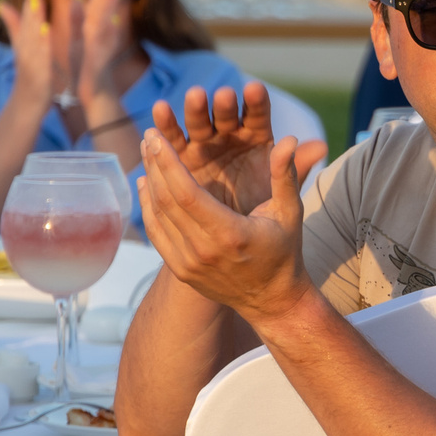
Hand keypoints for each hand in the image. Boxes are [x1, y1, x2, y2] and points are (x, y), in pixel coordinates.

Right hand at [0, 0, 66, 109]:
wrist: (25, 109)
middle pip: (28, 27)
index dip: (29, 4)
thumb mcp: (23, 54)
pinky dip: (42, 45)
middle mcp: (25, 53)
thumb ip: (16, 29)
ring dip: (35, 22)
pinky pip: (40, 59)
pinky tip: (46, 32)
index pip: (26, 22)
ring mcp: (30, 65)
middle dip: (31, 7)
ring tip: (38, 4)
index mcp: (25, 47)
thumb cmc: (28, 80)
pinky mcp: (38, 77)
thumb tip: (1, 6)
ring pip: (32, 40)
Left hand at [76, 0, 130, 107]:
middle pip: (104, 15)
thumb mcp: (79, 40)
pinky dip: (105, 38)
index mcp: (93, 32)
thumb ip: (77, 20)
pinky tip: (111, 26)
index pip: (99, 9)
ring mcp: (101, 52)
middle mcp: (101, 40)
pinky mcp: (98, 65)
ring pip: (104, 28)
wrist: (94, 95)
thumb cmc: (87, 69)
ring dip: (109, 12)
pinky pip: (101, 49)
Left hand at [139, 123, 322, 325]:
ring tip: (146, 153)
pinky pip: (156, 233)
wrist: (273, 300)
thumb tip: (289, 139)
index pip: (187, 193)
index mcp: (230, 233)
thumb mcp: (290, 212)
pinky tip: (146, 182)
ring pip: (157, 216)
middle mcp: (204, 251)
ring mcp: (189, 264)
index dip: (168, 163)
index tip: (156, 136)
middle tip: (148, 136)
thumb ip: (286, 175)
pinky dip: (148, 206)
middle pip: (167, 201)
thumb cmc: (284, 251)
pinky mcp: (181, 271)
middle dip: (155, 165)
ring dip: (149, 181)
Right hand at [148, 82, 327, 213]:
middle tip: (220, 96)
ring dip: (191, 112)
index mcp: (257, 138)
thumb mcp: (284, 198)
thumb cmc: (264, 215)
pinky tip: (155, 122)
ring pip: (196, 124)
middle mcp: (229, 135)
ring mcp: (203, 143)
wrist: (236, 243)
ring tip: (188, 101)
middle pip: (224, 115)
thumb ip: (294, 171)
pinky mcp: (180, 157)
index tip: (255, 89)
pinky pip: (171, 142)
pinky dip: (164, 131)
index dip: (256, 102)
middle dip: (221, 105)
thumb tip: (320, 146)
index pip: (258, 115)